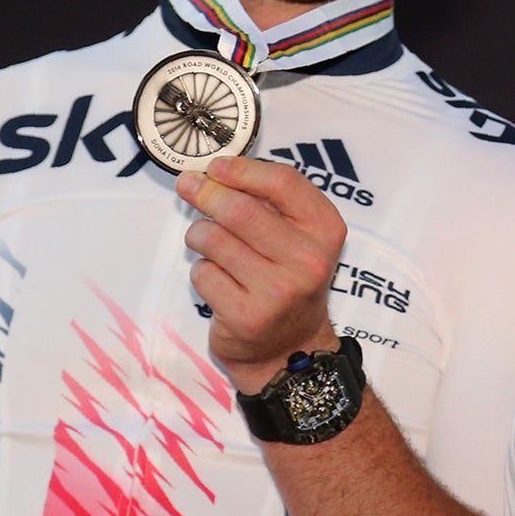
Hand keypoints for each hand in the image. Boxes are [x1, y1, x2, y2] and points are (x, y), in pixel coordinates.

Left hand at [176, 156, 345, 393]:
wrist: (289, 349)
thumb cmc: (288, 280)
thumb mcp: (299, 238)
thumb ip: (270, 205)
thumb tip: (214, 174)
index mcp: (326, 230)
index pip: (283, 183)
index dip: (242, 169)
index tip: (216, 166)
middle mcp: (308, 259)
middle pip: (241, 210)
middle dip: (207, 194)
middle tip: (188, 186)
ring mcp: (278, 290)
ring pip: (214, 240)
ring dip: (199, 235)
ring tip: (207, 242)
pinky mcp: (246, 316)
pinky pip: (203, 274)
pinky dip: (201, 271)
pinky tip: (218, 280)